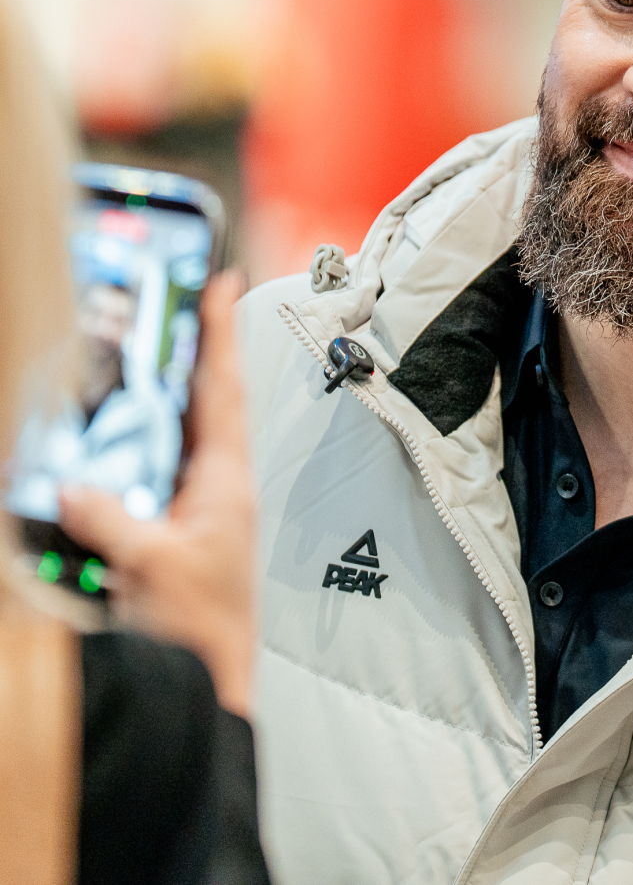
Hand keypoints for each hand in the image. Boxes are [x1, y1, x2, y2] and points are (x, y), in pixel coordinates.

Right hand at [59, 270, 254, 717]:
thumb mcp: (150, 566)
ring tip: (158, 356)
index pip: (223, 390)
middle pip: (210, 402)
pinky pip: (170, 472)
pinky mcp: (188, 532)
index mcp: (226, 481)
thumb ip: (110, 520)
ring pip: (190, 434)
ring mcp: (208, 508)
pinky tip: (130, 441)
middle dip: (199, 352)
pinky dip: (153, 447)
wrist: (215, 683)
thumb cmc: (202, 629)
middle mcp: (222, 486)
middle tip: (184, 307)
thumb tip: (71, 485)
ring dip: (175, 396)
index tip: (222, 284)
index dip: (220, 335)